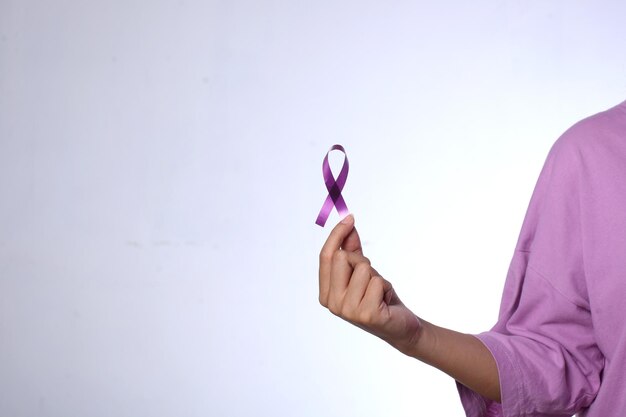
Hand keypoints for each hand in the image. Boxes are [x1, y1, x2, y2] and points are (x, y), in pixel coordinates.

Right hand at [318, 214, 421, 355]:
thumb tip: (348, 223)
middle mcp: (332, 303)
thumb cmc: (378, 298)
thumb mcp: (363, 272)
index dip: (337, 235)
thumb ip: (352, 249)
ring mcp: (348, 311)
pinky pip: (377, 281)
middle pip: (343, 257)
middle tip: (370, 277)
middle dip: (361, 260)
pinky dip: (385, 286)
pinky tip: (385, 300)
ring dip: (376, 276)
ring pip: (363, 267)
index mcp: (326, 293)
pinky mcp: (367, 314)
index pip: (326, 256)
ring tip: (379, 292)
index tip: (350, 217)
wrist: (400, 326)